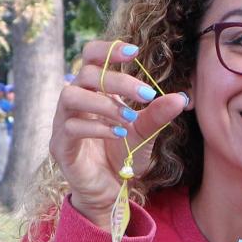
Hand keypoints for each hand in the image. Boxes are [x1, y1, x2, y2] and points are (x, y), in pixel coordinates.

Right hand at [52, 38, 188, 226]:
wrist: (110, 192)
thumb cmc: (122, 157)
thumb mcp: (144, 134)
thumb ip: (157, 115)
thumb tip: (181, 97)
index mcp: (93, 91)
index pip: (91, 57)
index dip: (108, 49)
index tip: (134, 52)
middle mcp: (74, 102)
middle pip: (85, 73)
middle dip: (118, 81)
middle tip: (146, 95)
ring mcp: (62, 123)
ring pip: (70, 95)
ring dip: (104, 103)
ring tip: (129, 118)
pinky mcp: (60, 146)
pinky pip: (71, 127)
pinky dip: (97, 127)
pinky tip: (119, 134)